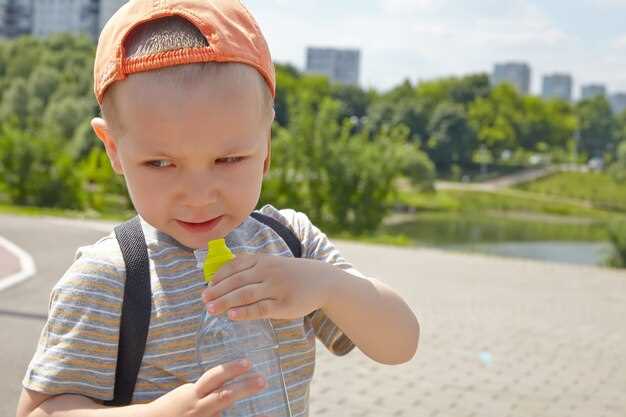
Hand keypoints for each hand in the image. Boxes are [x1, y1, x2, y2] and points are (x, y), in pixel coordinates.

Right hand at [146, 359, 267, 416]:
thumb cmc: (172, 408)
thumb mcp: (187, 395)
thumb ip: (205, 391)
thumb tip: (226, 385)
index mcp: (194, 394)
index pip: (213, 378)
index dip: (230, 369)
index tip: (247, 363)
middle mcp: (198, 407)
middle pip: (223, 396)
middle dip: (244, 388)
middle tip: (262, 380)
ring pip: (224, 410)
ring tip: (269, 416)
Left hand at [201, 253, 335, 320]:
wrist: (322, 281)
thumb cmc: (291, 274)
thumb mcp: (271, 264)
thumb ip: (250, 267)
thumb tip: (222, 278)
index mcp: (263, 260)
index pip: (235, 266)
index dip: (219, 276)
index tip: (207, 286)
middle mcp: (268, 272)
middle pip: (237, 281)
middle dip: (218, 290)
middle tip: (203, 299)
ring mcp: (277, 288)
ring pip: (246, 294)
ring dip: (226, 301)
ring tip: (211, 308)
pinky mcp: (284, 305)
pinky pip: (261, 309)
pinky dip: (245, 312)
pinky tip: (232, 315)